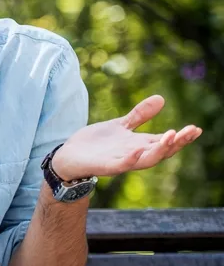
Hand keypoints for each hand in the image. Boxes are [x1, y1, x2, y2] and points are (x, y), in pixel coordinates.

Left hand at [52, 95, 201, 180]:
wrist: (69, 157)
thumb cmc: (95, 144)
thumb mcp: (119, 125)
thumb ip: (139, 115)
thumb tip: (161, 99)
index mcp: (138, 144)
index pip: (165, 142)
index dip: (181, 137)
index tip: (196, 129)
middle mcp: (133, 154)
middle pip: (161, 151)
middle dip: (176, 142)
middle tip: (190, 131)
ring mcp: (120, 161)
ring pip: (145, 160)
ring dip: (159, 150)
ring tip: (171, 136)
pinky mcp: (104, 166)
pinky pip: (120, 166)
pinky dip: (129, 160)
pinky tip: (137, 150)